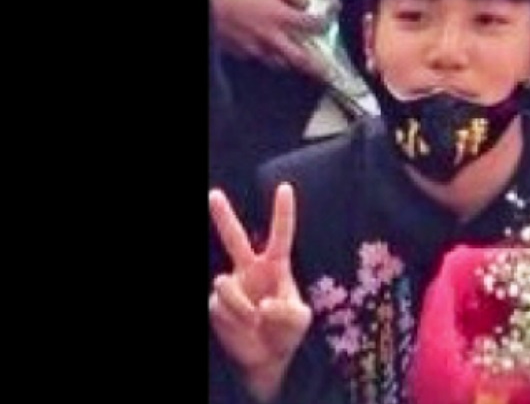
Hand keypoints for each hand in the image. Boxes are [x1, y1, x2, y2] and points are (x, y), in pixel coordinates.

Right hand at [209, 183, 311, 401]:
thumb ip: (288, 312)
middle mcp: (250, 270)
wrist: (265, 357)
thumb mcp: (299, 321)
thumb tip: (263, 304)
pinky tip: (244, 327)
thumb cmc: (287, 332)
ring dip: (242, 307)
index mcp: (276, 267)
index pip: (281, 234)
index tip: (285, 187)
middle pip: (234, 238)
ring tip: (255, 321)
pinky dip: (235, 319)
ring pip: (225, 284)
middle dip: (223, 216)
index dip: (283, 212)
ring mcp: (230, 285)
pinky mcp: (216, 304)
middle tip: (213, 194)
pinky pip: (220, 305)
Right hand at [211, 0, 323, 78]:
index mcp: (281, 18)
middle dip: (317, 67)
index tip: (334, 12)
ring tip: (302, 63)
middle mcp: (273, 38)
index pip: (312, 24)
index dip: (327, 19)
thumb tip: (306, 3)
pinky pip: (265, 60)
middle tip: (328, 72)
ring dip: (294, 64)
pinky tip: (276, 53)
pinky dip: (274, 58)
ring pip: (283, 64)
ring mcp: (258, 50)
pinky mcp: (246, 54)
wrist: (210, 1)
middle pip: (301, 59)